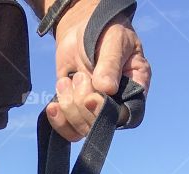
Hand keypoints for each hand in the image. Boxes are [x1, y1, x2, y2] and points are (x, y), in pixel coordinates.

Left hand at [45, 0, 150, 141]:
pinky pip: (67, 130)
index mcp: (135, 88)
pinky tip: (53, 105)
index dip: (106, 113)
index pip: (125, 116)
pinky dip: (58, 120)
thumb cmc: (106, 30)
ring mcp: (95, 110)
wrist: (82, 28)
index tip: (93, 97)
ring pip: (81, 130)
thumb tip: (106, 89)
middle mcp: (116, 104)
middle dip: (83, 102)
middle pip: (98, 125)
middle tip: (80, 76)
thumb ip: (111, 63)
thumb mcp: (114, 41)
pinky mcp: (76, 112)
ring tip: (68, 80)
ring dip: (69, 106)